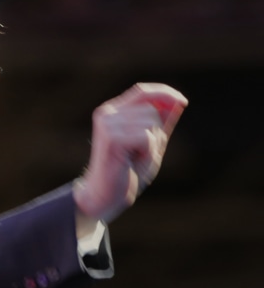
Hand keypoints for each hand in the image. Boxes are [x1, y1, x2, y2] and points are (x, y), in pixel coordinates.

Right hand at [73, 83, 187, 222]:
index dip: (164, 93)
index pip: (142, 90)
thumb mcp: (150, 143)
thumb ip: (160, 123)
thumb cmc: (127, 171)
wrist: (105, 197)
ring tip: (135, 158)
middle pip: (151, 108)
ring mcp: (107, 124)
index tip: (183, 102)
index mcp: (112, 111)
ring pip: (151, 122)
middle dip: (157, 131)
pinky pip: (146, 137)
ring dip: (152, 144)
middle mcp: (107, 113)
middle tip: (140, 153)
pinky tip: (132, 162)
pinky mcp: (112, 138)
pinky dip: (147, 152)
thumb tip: (176, 101)